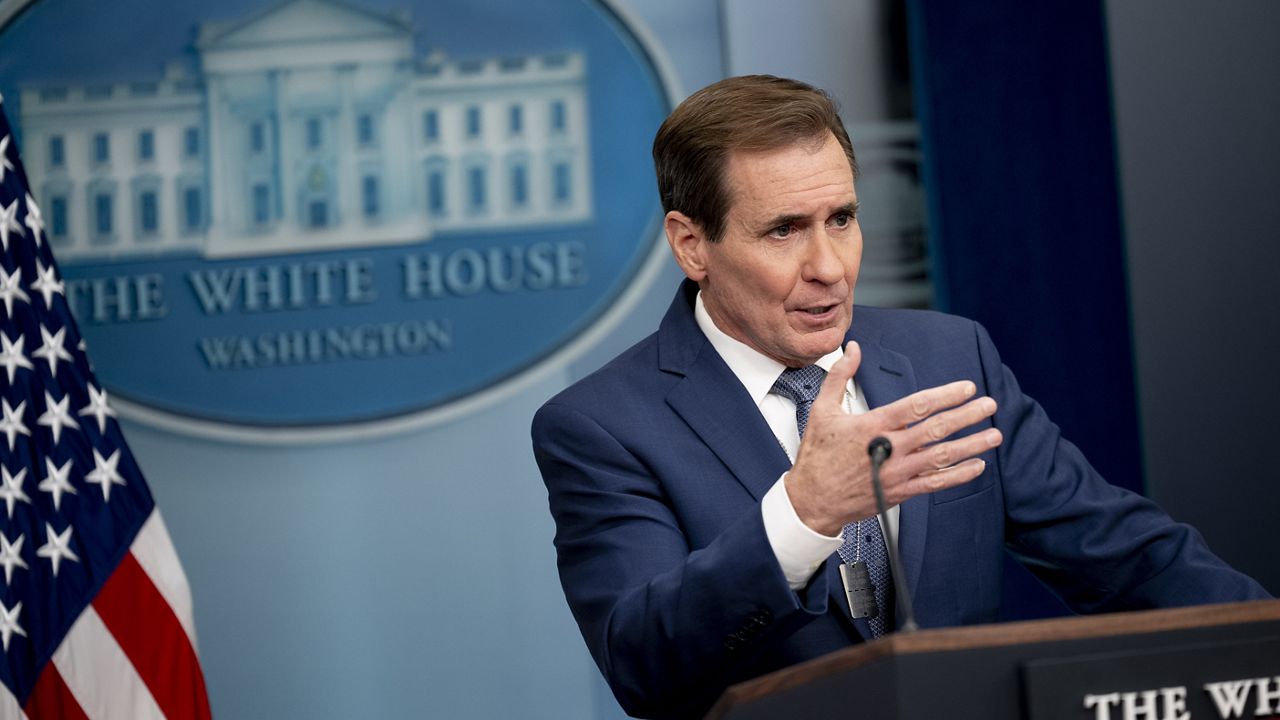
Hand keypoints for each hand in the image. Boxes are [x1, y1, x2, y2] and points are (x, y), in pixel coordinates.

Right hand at [785, 341, 1002, 535]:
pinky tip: (976, 466)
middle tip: (989, 405)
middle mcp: (889, 448)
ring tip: (994, 435)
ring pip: (942, 457)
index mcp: (872, 425)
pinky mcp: (899, 492)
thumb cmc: (816, 456)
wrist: (812, 501)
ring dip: (971, 445)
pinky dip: (958, 475)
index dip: (946, 395)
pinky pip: (935, 483)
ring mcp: (896, 472)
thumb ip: (840, 376)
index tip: (966, 388)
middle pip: (937, 429)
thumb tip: (853, 349)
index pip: (917, 406)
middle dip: (967, 415)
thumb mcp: (822, 410)